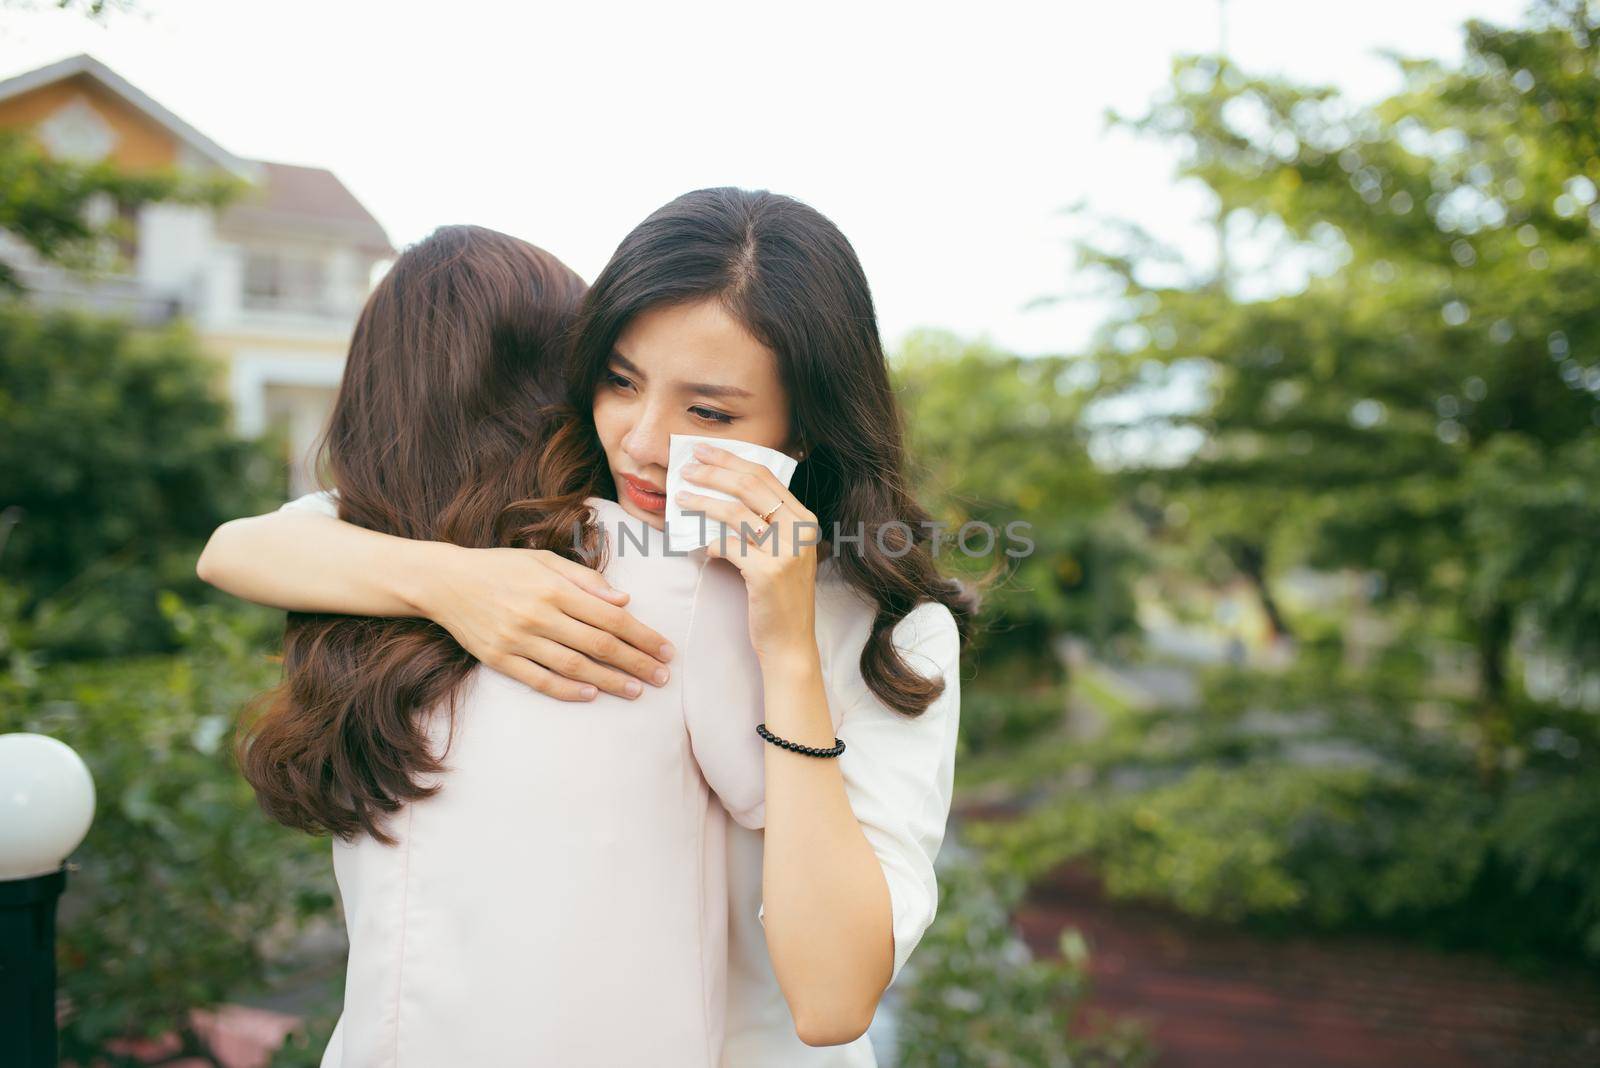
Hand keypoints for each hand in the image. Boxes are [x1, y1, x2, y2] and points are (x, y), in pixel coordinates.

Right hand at [416, 544, 675, 701]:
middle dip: (636, 662)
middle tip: (663, 677)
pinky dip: (568, 689)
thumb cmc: (501, 567)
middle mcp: (539, 614)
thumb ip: (586, 579)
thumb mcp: (544, 560)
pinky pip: (540, 680)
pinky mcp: (500, 659)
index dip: (642, 636)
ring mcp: (518, 639)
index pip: (611, 617)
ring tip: (637, 691)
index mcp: (555, 588)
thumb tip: (624, 601)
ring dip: (610, 681)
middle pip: (599, 644)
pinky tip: (592, 694)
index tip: (666, 650)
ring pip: (575, 666)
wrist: (445, 581)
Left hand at [674, 442, 818, 662]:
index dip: (732, 460)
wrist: (790, 643)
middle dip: (714, 472)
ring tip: (680, 499)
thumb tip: (718, 496)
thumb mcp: (780, 554)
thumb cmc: (778, 599)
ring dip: (702, 502)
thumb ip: (762, 525)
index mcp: (805, 520)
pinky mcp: (768, 574)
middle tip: (687, 467)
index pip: (766, 477)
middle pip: (750, 486)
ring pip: (735, 513)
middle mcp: (801, 531)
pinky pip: (728, 547)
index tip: (705, 453)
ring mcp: (786, 552)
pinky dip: (709, 543)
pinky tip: (700, 547)